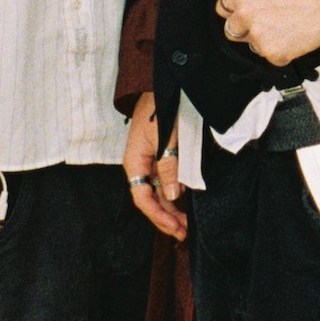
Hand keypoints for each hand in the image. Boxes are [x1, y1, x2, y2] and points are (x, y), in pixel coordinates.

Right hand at [123, 91, 186, 240]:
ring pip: (157, 194)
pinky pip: (162, 183)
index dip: (158, 216)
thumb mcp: (165, 137)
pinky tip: (182, 206)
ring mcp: (149, 163)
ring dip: (170, 210)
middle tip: (184, 234)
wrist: (160, 86)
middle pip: (150, 200)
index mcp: (134, 162)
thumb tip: (171, 195)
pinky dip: (172, 196)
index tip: (175, 228)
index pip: (142, 198)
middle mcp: (139, 166)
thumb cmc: (160, 107)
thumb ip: (168, 166)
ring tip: (185, 225)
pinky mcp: (159, 158)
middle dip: (166, 219)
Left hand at [216, 0, 319, 67]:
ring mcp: (258, 37)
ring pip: (252, 45)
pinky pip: (270, 57)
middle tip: (265, 23)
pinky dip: (281, 51)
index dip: (232, 11)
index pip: (222, 8)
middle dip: (244, 29)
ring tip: (286, 27)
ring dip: (264, 40)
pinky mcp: (272, 54)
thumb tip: (242, 7)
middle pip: (231, 30)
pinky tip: (293, 37)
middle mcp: (244, 16)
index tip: (239, 14)